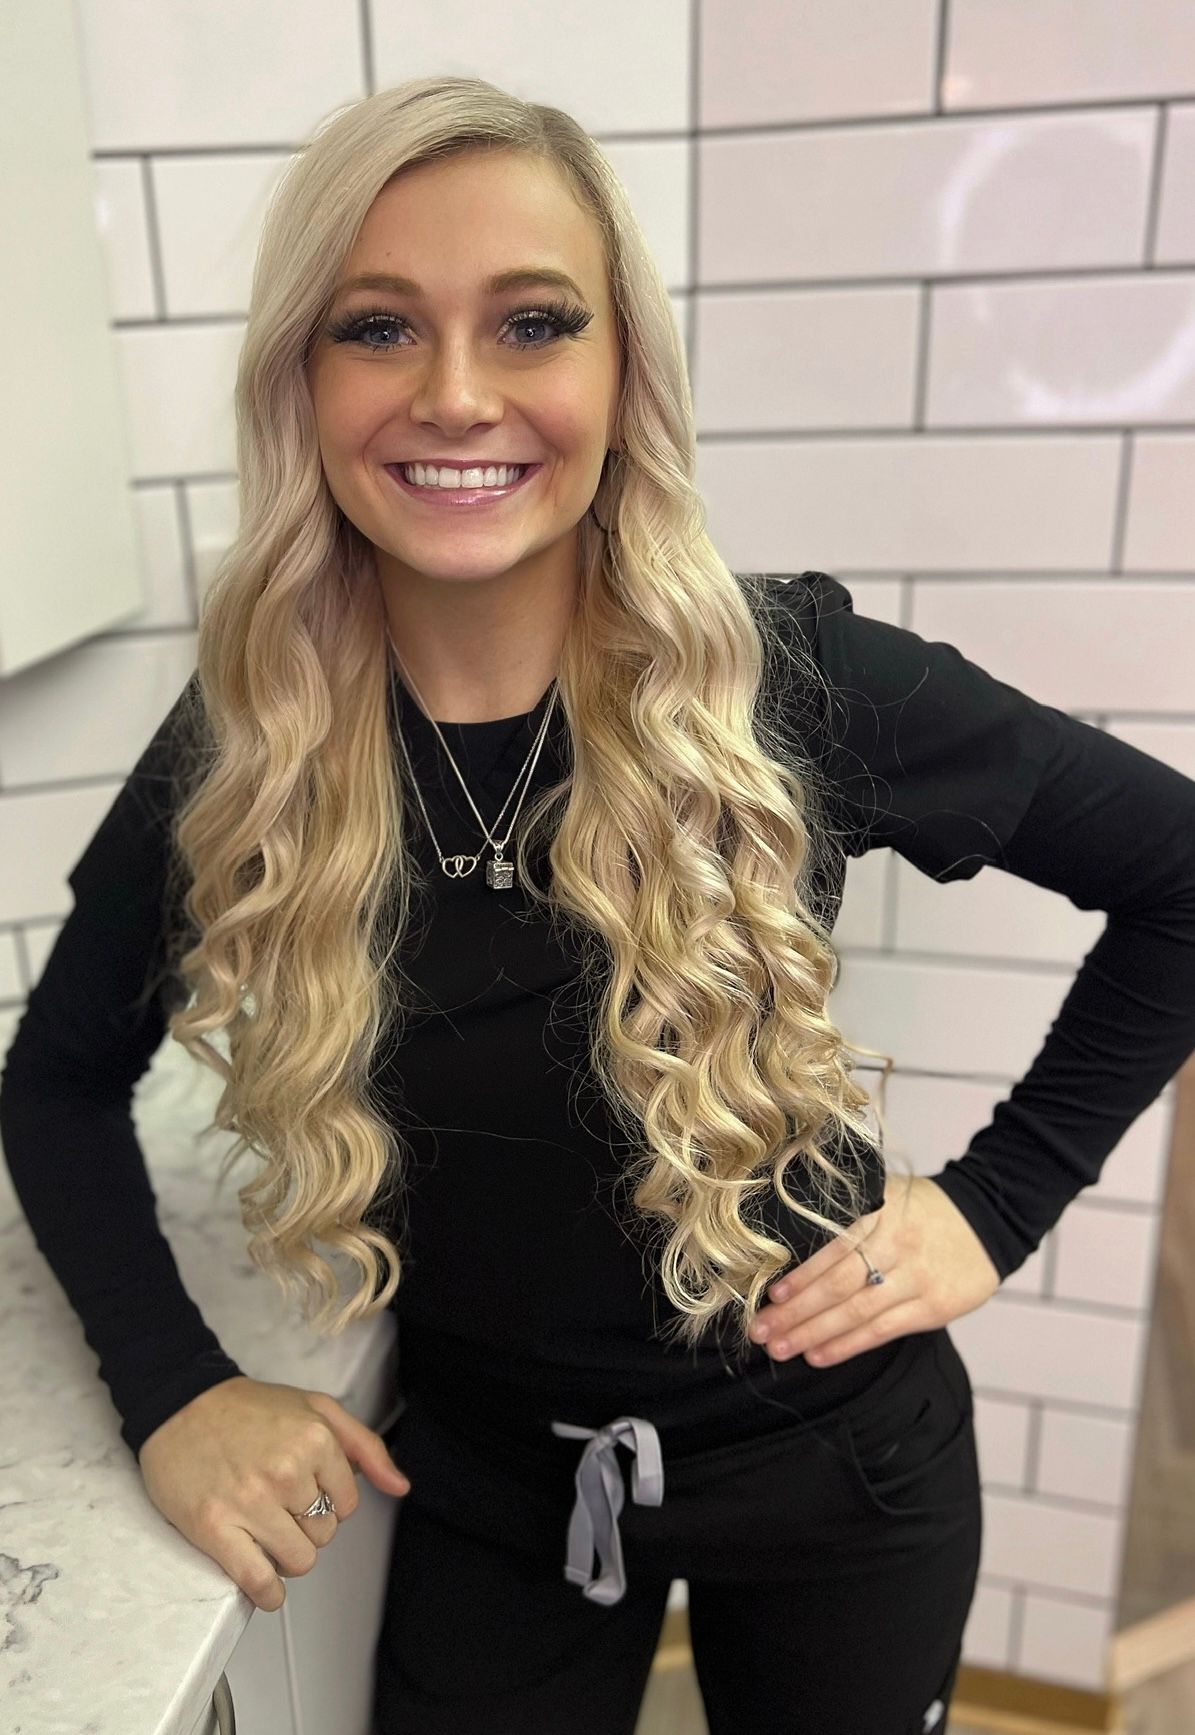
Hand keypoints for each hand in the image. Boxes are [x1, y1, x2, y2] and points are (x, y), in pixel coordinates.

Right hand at [137, 1377, 412, 1612]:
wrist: (180, 1405)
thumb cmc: (249, 1409)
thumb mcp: (317, 1408)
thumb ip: (364, 1447)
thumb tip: (400, 1486)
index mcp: (315, 1440)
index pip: (348, 1504)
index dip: (329, 1501)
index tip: (306, 1490)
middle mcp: (286, 1471)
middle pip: (324, 1534)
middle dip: (307, 1526)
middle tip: (279, 1506)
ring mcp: (250, 1502)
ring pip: (299, 1561)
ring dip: (287, 1556)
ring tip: (266, 1532)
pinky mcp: (215, 1528)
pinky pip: (260, 1583)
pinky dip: (268, 1594)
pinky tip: (265, 1584)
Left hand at [749, 1174, 999, 1366]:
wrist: (986, 1220)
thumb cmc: (921, 1210)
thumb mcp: (886, 1196)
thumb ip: (846, 1217)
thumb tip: (788, 1247)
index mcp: (880, 1211)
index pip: (833, 1249)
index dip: (801, 1276)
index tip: (770, 1296)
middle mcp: (898, 1244)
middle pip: (839, 1285)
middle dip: (796, 1312)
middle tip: (762, 1330)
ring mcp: (918, 1278)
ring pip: (858, 1312)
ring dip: (814, 1334)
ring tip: (781, 1348)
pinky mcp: (935, 1307)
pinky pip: (883, 1330)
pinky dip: (848, 1345)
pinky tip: (819, 1355)